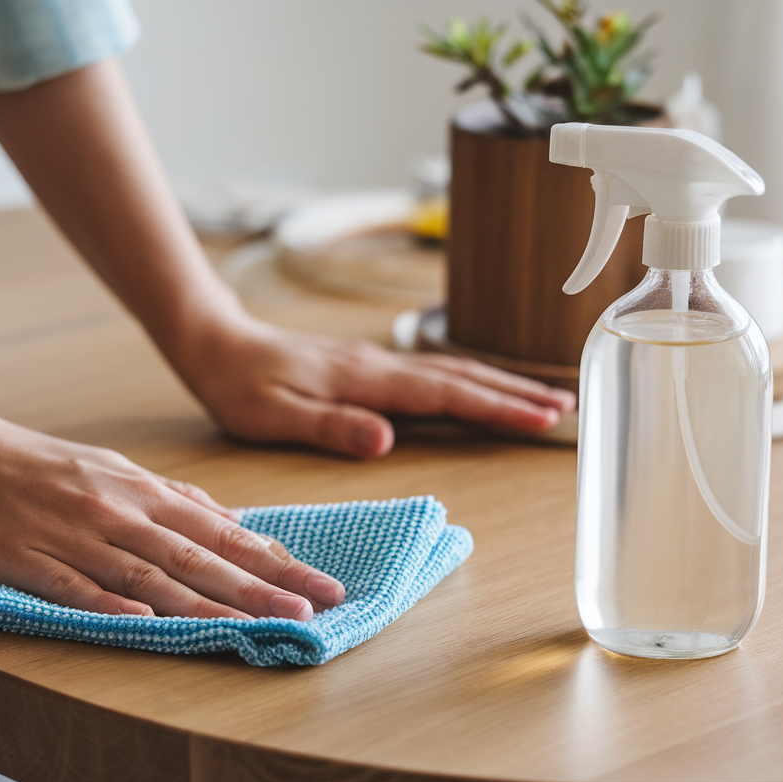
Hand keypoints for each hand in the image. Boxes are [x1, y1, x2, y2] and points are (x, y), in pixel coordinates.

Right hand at [0, 416, 344, 619]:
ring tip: (263, 625)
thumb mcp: (116, 472)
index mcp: (142, 493)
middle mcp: (119, 513)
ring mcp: (75, 538)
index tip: (320, 584)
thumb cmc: (40, 466)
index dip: (274, 560)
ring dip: (212, 603)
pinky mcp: (28, 563)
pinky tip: (151, 627)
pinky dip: (113, 607)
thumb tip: (234, 523)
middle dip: (262, 587)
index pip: (222, 533)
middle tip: (315, 611)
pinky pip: (76, 590)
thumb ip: (175, 499)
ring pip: (152, 576)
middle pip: (201, 557)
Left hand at [175, 316, 576, 457]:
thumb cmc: (239, 385)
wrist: (216, 342)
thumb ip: (330, 426)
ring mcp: (375, 362)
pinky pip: (431, 373)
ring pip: (451, 371)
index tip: (542, 417)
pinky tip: (480, 388)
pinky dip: (468, 381)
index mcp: (364, 379)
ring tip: (543, 397)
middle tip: (566, 407)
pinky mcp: (367, 366)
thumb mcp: (274, 416)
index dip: (496, 407)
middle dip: (516, 392)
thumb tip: (386, 438)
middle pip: (461, 377)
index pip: (444, 395)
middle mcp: (379, 365)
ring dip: (500, 384)